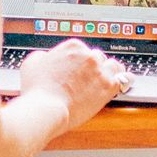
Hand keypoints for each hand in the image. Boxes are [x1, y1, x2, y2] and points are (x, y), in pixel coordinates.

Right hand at [16, 38, 131, 128]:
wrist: (46, 109)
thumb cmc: (37, 89)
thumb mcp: (32, 63)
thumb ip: (44, 56)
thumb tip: (48, 57)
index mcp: (72, 47)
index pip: (82, 50)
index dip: (79, 61)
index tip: (77, 69)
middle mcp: (88, 55)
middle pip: (96, 57)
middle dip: (92, 67)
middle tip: (87, 78)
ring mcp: (100, 70)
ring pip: (112, 65)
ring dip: (110, 71)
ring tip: (108, 78)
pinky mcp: (109, 86)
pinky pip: (124, 79)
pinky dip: (123, 81)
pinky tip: (122, 84)